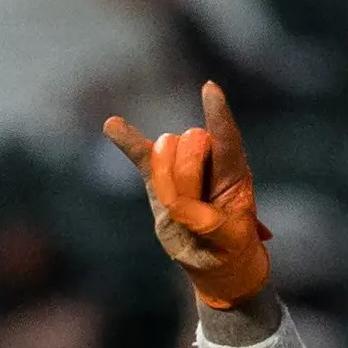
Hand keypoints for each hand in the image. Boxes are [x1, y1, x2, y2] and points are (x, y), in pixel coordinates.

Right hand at [101, 83, 272, 307]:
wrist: (215, 258)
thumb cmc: (231, 245)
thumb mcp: (230, 240)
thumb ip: (208, 222)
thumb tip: (180, 208)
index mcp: (235, 173)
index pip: (226, 137)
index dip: (217, 115)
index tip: (209, 90)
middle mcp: (211, 160)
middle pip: (191, 143)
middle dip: (188, 177)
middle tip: (196, 213)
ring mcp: (183, 166)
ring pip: (165, 151)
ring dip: (167, 180)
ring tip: (181, 210)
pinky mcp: (159, 178)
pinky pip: (141, 154)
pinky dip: (127, 140)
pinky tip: (112, 125)